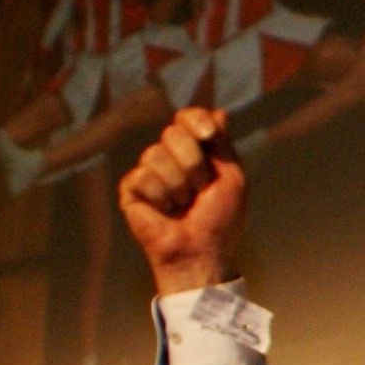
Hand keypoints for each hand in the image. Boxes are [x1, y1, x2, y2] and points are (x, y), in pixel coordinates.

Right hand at [117, 107, 244, 294]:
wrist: (202, 251)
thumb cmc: (221, 221)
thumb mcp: (232, 180)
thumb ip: (223, 146)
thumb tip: (219, 112)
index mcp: (195, 153)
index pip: (187, 119)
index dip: (195, 120)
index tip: (208, 134)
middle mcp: (170, 158)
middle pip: (173, 132)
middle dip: (194, 164)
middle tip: (201, 189)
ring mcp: (149, 172)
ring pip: (156, 155)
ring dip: (180, 185)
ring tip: (183, 205)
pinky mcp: (131, 189)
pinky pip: (143, 176)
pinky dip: (161, 197)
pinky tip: (164, 211)